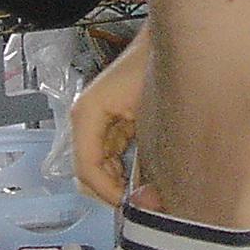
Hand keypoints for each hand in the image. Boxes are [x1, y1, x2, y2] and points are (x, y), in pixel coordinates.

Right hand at [68, 31, 149, 210]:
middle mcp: (86, 118)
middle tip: (139, 201)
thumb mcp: (145, 118)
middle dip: (111, 189)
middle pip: (89, 171)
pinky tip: (143, 170)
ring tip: (144, 188)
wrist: (163, 45)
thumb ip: (138, 157)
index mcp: (86, 115)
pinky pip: (110, 152)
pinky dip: (123, 166)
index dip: (107, 192)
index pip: (87, 169)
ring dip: (118, 180)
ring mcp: (97, 118)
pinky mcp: (111, 118)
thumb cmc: (151, 67)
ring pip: (100, 165)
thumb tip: (142, 191)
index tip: (128, 204)